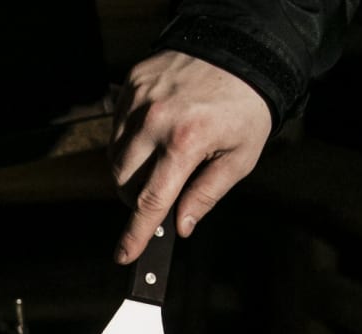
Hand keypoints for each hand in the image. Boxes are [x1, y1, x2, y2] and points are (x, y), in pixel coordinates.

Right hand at [108, 52, 273, 263]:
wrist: (241, 49)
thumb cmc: (246, 107)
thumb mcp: (240, 157)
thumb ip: (207, 195)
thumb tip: (182, 227)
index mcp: (185, 143)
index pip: (151, 201)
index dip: (136, 233)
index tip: (124, 255)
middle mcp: (155, 121)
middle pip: (124, 180)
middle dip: (135, 197)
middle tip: (160, 193)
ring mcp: (139, 101)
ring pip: (116, 155)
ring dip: (131, 170)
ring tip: (160, 161)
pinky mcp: (132, 85)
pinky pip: (118, 127)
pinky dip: (130, 140)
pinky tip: (155, 134)